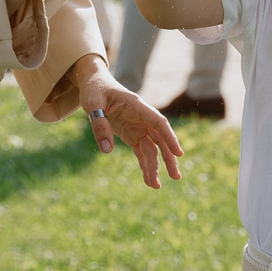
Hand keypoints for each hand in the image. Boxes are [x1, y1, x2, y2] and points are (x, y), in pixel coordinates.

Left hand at [78, 70, 184, 187]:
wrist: (93, 84)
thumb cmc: (94, 90)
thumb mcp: (93, 104)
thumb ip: (100, 125)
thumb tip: (106, 150)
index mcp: (137, 106)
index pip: (159, 123)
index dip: (170, 138)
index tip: (178, 153)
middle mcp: (142, 118)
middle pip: (160, 140)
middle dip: (169, 159)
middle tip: (176, 177)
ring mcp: (137, 127)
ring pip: (152, 149)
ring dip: (155, 167)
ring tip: (155, 186)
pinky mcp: (131, 134)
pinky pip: (141, 152)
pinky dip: (145, 165)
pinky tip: (148, 180)